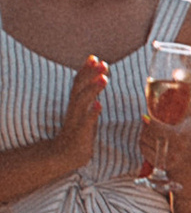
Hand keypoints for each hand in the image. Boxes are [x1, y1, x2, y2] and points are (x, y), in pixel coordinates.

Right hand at [57, 57, 105, 177]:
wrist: (66, 155)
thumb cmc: (79, 132)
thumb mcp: (85, 112)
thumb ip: (91, 97)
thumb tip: (99, 80)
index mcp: (76, 103)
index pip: (79, 82)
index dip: (86, 70)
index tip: (95, 57)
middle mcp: (74, 108)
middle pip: (80, 87)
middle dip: (90, 74)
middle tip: (102, 63)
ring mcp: (76, 119)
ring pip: (82, 101)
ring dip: (92, 89)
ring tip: (104, 79)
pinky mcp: (80, 132)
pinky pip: (85, 121)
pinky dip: (92, 112)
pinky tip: (99, 104)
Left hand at [134, 76, 190, 173]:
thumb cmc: (187, 134)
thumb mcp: (188, 119)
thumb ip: (183, 100)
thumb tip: (177, 75)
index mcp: (182, 136)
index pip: (160, 129)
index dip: (150, 123)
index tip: (145, 118)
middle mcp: (175, 150)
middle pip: (150, 136)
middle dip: (145, 128)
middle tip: (146, 121)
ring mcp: (167, 159)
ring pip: (144, 143)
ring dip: (143, 135)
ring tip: (148, 131)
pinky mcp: (159, 166)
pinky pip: (144, 152)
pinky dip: (143, 145)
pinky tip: (148, 142)